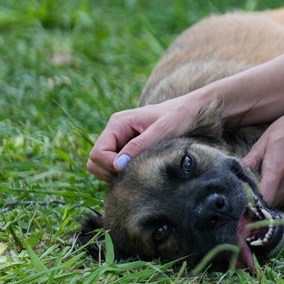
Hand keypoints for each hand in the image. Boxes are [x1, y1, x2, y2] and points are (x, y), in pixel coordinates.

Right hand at [86, 92, 201, 181]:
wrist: (188, 110)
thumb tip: (118, 165)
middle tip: (132, 173)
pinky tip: (138, 169)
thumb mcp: (161, 131)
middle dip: (109, 171)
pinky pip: (113, 165)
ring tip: (137, 170)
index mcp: (118, 123)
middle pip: (94, 161)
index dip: (109, 166)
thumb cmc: (177, 117)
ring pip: (101, 165)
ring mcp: (118, 140)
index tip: (129, 169)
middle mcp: (114, 131)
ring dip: (114, 173)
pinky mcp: (125, 148)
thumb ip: (139, 146)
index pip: (98, 153)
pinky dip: (121, 172)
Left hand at [243, 111, 283, 206]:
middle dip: (261, 197)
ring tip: (275, 179)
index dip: (251, 201)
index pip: (261, 200)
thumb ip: (250, 161)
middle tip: (259, 183)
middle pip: (269, 204)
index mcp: (277, 171)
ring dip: (274, 196)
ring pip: (280, 204)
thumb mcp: (265, 141)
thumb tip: (234, 175)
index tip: (246, 196)